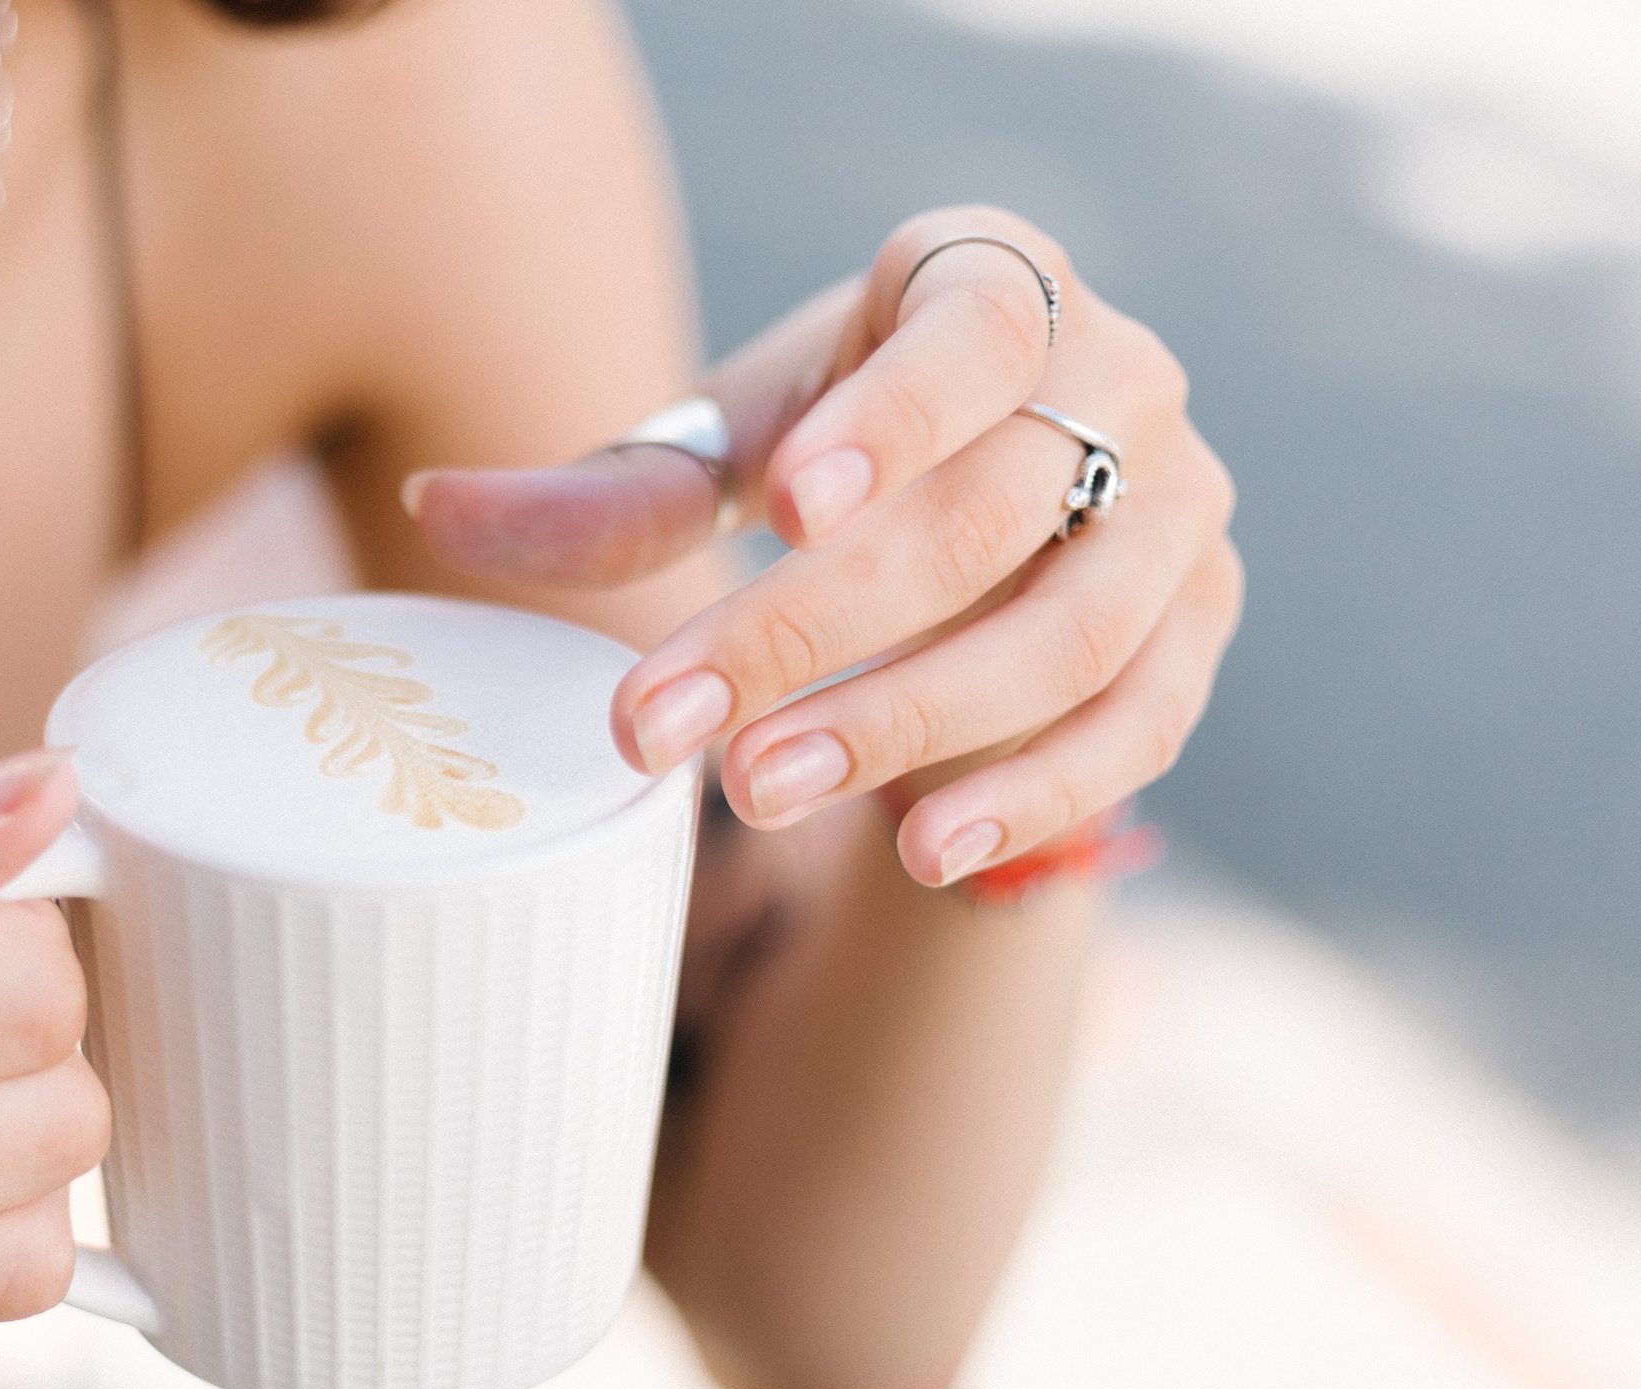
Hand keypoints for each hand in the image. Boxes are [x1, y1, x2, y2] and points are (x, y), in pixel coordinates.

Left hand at [406, 206, 1240, 885]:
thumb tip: (438, 513)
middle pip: (988, 515)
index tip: (783, 505)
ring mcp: (1182, 506)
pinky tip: (924, 855)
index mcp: (995, 281)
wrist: (983, 515)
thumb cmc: (839, 455)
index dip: (887, 420)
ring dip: (910, 727)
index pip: (967, 338)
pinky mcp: (1202, 626)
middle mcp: (1124, 376)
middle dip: (817, 632)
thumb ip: (611, 494)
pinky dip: (1033, 797)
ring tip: (761, 794)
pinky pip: (1142, 725)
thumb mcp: (731, 454)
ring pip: (1070, 633)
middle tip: (673, 729)